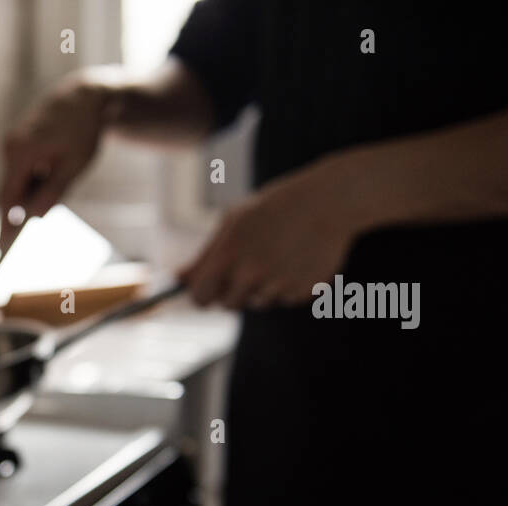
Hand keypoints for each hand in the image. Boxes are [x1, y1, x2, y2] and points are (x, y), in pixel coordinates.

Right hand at [0, 70, 113, 246]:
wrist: (82, 96)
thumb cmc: (82, 131)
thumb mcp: (73, 166)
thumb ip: (53, 193)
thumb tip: (34, 217)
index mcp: (22, 153)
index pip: (7, 198)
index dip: (4, 225)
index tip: (1, 247)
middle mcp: (10, 147)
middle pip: (8, 191)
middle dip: (16, 214)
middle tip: (16, 239)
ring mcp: (11, 143)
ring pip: (16, 181)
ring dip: (31, 192)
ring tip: (61, 171)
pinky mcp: (17, 142)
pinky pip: (20, 171)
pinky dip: (33, 180)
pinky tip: (56, 165)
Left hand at [177, 161, 365, 309]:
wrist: (329, 200)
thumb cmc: (273, 208)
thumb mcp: (234, 222)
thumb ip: (204, 255)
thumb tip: (177, 280)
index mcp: (229, 255)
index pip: (200, 297)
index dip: (201, 295)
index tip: (206, 291)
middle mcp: (252, 274)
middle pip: (228, 305)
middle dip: (233, 291)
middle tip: (249, 265)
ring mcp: (279, 285)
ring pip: (259, 303)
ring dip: (263, 287)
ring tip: (278, 255)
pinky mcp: (303, 292)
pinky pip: (285, 299)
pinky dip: (289, 286)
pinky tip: (299, 259)